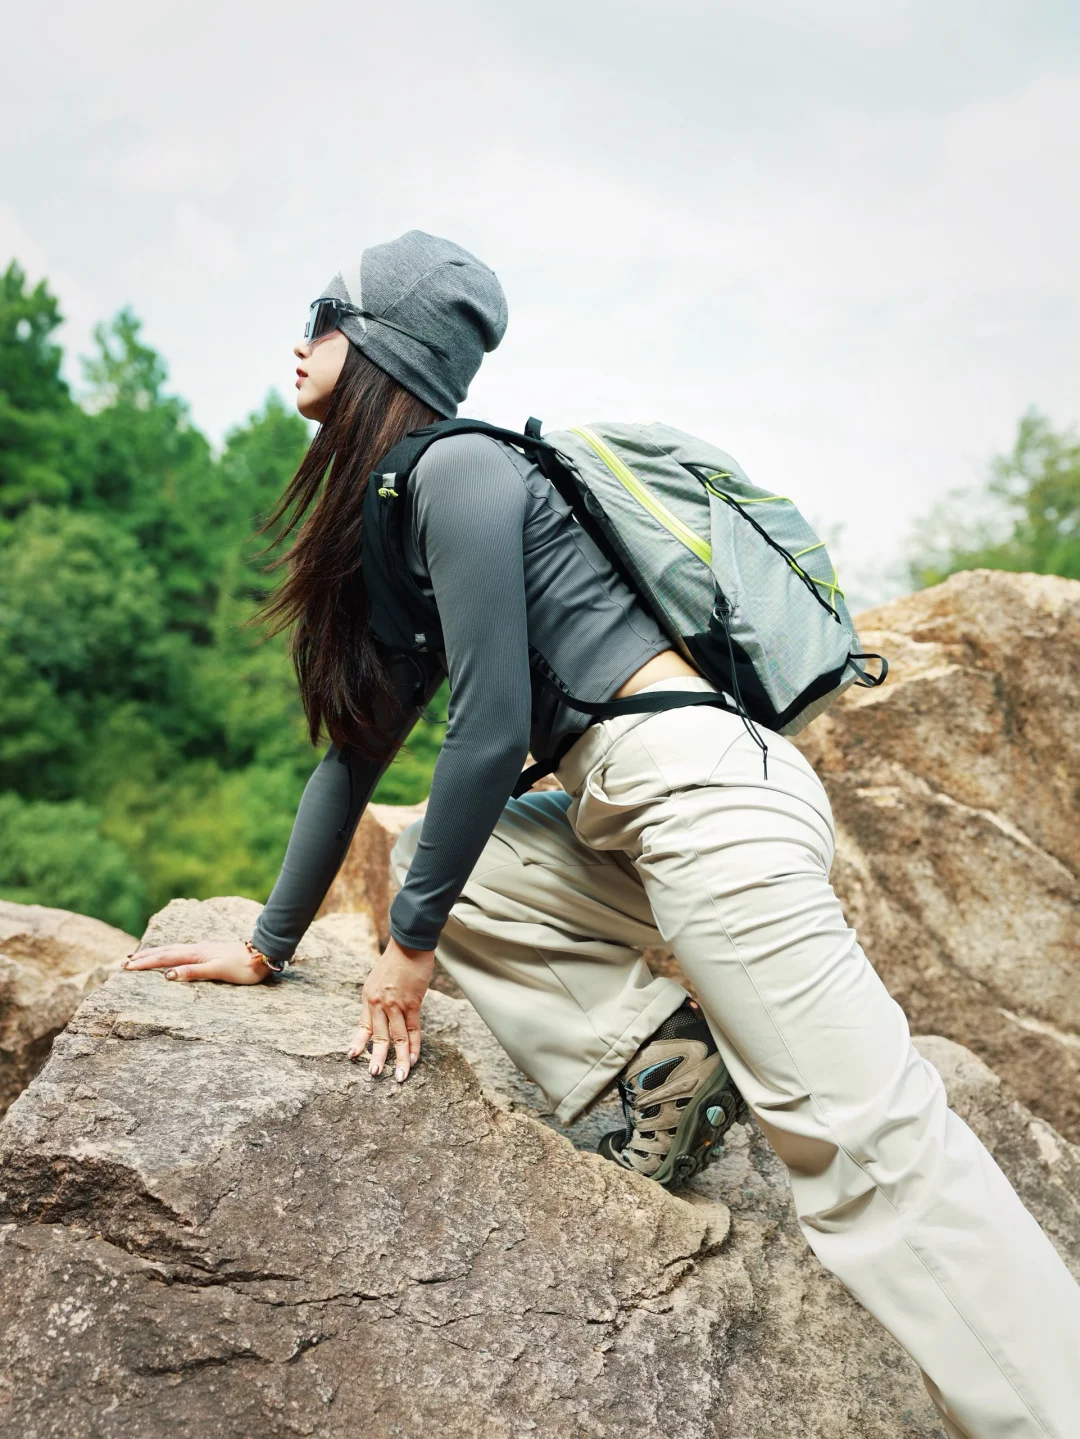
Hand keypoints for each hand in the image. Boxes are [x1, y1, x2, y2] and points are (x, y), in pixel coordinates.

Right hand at [122, 940, 275, 984]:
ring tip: (139, 956)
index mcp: (196, 954)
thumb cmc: (243, 967)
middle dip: (144, 957)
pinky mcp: (208, 950)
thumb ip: (193, 972)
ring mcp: (203, 948)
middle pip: (165, 951)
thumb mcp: (218, 971)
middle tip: (124, 962)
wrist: (263, 955)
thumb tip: (167, 974)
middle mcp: (196, 949)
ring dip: (154, 953)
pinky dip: (168, 952)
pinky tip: (168, 955)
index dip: (144, 963)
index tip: (126, 967)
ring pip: (172, 949)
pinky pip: (181, 950)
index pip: (164, 958)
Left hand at [348, 937, 433, 1082]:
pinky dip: (414, 1045)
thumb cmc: (396, 960)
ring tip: (400, 1076)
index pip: (363, 1025)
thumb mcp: (378, 979)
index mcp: (368, 997)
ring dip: (399, 1059)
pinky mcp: (412, 1002)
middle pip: (378, 1036)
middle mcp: (378, 1003)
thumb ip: (379, 997)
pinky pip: (413, 1029)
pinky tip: (414, 1058)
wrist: (409, 943)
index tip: (352, 1056)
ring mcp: (395, 1004)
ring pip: (397, 1037)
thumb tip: (383, 1013)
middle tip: (374, 1074)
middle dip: (377, 1057)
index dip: (358, 1042)